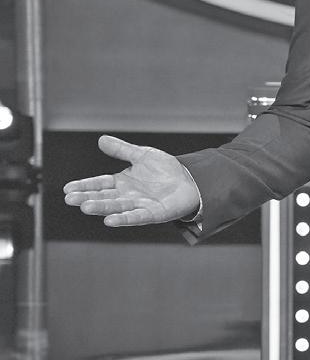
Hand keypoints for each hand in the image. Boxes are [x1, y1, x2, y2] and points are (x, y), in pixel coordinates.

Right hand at [63, 135, 199, 225]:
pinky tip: (110, 220)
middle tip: (70, 199)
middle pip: (105, 197)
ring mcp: (140, 205)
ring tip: (86, 207)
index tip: (68, 188)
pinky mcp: (154, 214)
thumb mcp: (142, 155)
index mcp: (123, 182)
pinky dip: (124, 219)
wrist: (192, 180)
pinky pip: (137, 217)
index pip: (100, 184)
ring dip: (102, 208)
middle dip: (88, 198)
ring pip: (117, 207)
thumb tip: (102, 139)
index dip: (85, 186)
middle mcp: (129, 195)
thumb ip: (122, 150)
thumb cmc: (167, 170)